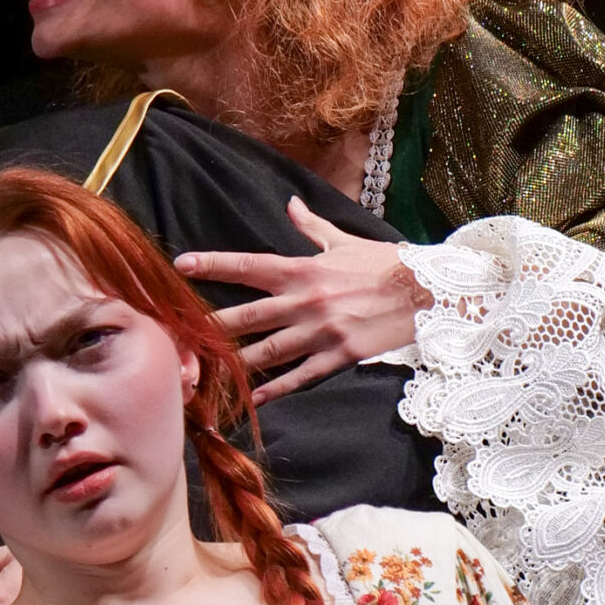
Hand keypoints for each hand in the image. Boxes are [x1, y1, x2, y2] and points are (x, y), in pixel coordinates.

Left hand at [175, 196, 431, 403]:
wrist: (426, 291)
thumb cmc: (384, 263)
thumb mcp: (344, 240)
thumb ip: (311, 227)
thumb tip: (290, 204)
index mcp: (303, 269)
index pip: (248, 265)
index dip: (213, 265)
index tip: (181, 265)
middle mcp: (305, 301)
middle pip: (246, 316)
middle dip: (209, 326)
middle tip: (178, 336)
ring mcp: (320, 331)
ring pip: (267, 352)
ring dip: (234, 364)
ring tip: (206, 375)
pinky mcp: (338, 356)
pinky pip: (300, 376)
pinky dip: (276, 390)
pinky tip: (254, 400)